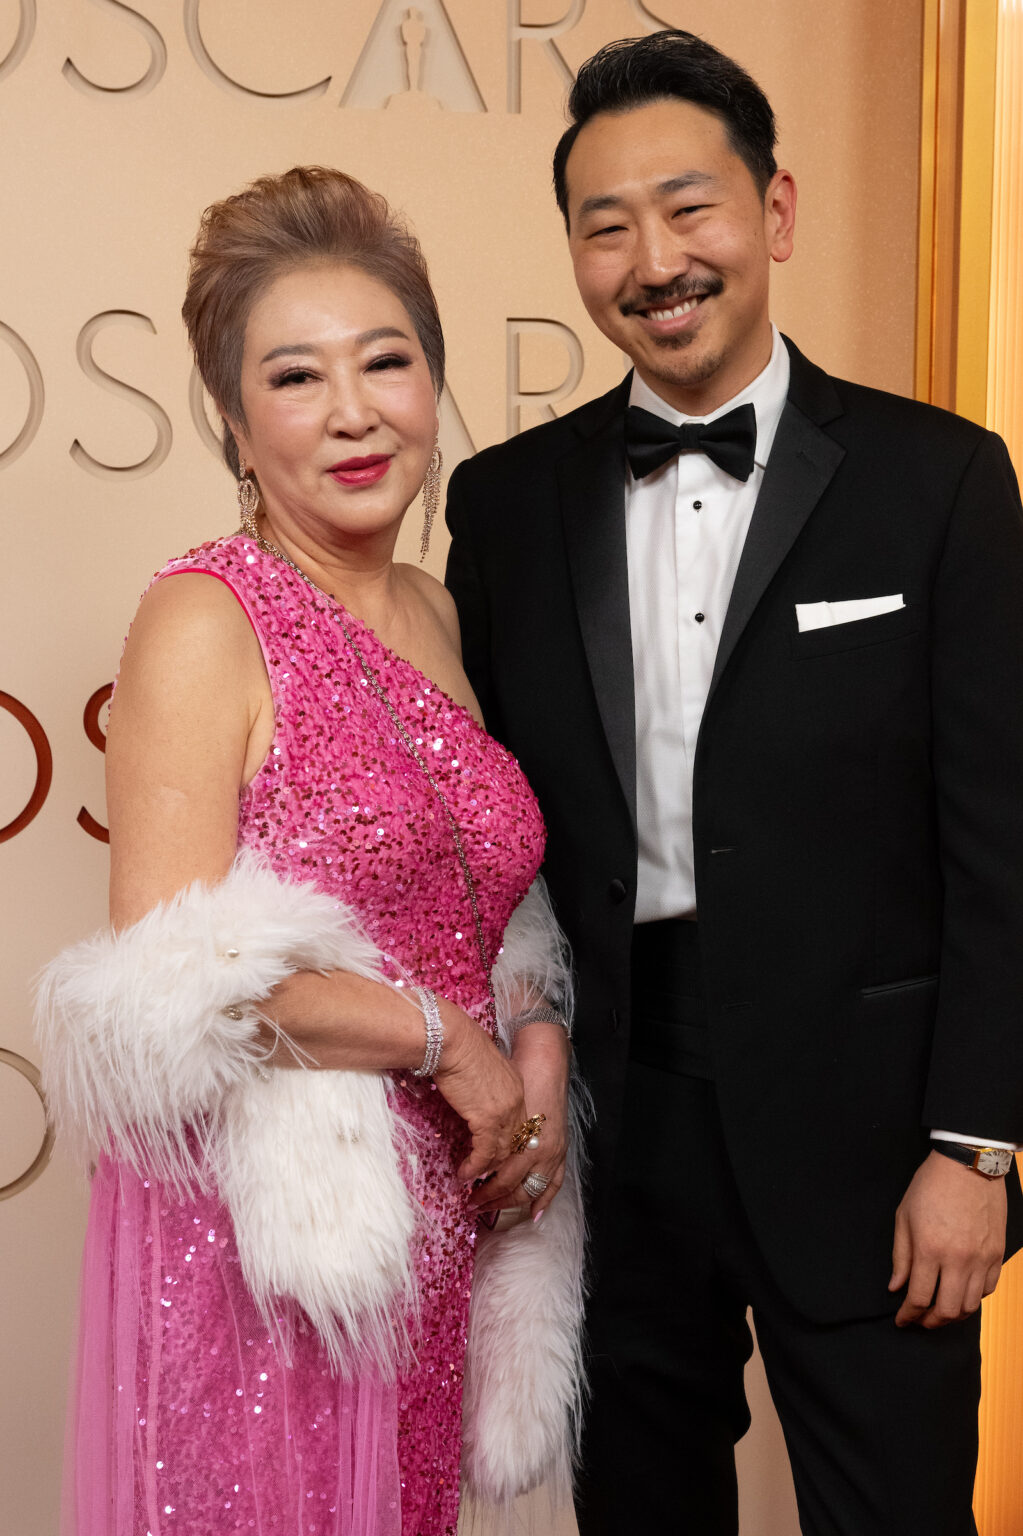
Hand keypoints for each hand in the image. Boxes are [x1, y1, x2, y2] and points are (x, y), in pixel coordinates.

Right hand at [432, 1003, 526, 1184]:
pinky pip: (484, 1154)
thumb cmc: (459, 1048)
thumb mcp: (481, 1071)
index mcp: (517, 1090)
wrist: (452, 1039)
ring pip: (503, 1156)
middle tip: (490, 1190)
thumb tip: (474, 1103)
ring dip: (487, 1176)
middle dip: (505, 1175)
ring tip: (473, 1187)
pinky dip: (474, 1167)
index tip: (502, 1168)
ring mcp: (505, 1112)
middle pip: (518, 1148)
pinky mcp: (487, 1118)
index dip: (512, 1152)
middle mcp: (517, 1103)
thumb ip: (485, 1089)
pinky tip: (464, 1174)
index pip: (521, 1130)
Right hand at [469, 1022, 570, 1220]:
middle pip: (528, 1177)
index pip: (552, 1168)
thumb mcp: (507, 1091)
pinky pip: (484, 1159)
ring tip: (473, 1201)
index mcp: (541, 1120)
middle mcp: (533, 1125)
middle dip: (508, 1200)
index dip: (543, 1194)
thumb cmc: (482, 1060)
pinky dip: (473, 1171)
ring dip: (488, 1192)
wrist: (464, 1043)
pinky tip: (463, 1176)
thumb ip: (510, 1115)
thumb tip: (499, 1132)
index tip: (533, 1213)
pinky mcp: (491, 1122)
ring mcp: (514, 1124)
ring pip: (506, 1173)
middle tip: (488, 1210)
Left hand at [889, 1149, 1006, 1327]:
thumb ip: (900, 1256)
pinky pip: (988, 1290)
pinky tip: (961, 1294)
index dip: (908, 1315)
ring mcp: (981, 1258)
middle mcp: (958, 1259)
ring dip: (953, 1316)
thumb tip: (896, 1287)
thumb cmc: (931, 1185)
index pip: (919, 1298)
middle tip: (919, 1321)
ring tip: (940, 1311)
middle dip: (930, 1322)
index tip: (901, 1320)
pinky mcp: (997, 1254)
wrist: (968, 1164)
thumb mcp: (904, 1216)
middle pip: (946, 1310)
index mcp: (929, 1249)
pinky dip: (974, 1299)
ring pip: (970, 1306)